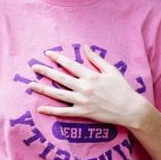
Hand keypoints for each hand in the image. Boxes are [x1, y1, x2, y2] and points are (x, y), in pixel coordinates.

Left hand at [30, 49, 148, 128]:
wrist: (129, 108)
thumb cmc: (122, 88)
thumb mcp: (111, 70)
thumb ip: (96, 59)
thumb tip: (85, 46)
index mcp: (91, 76)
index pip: (70, 64)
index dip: (58, 58)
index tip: (47, 53)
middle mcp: (84, 88)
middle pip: (60, 78)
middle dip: (45, 72)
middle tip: (33, 67)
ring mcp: (82, 101)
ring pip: (58, 94)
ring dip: (43, 89)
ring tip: (31, 85)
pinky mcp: (83, 113)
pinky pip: (64, 112)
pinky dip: (51, 111)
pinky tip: (40, 108)